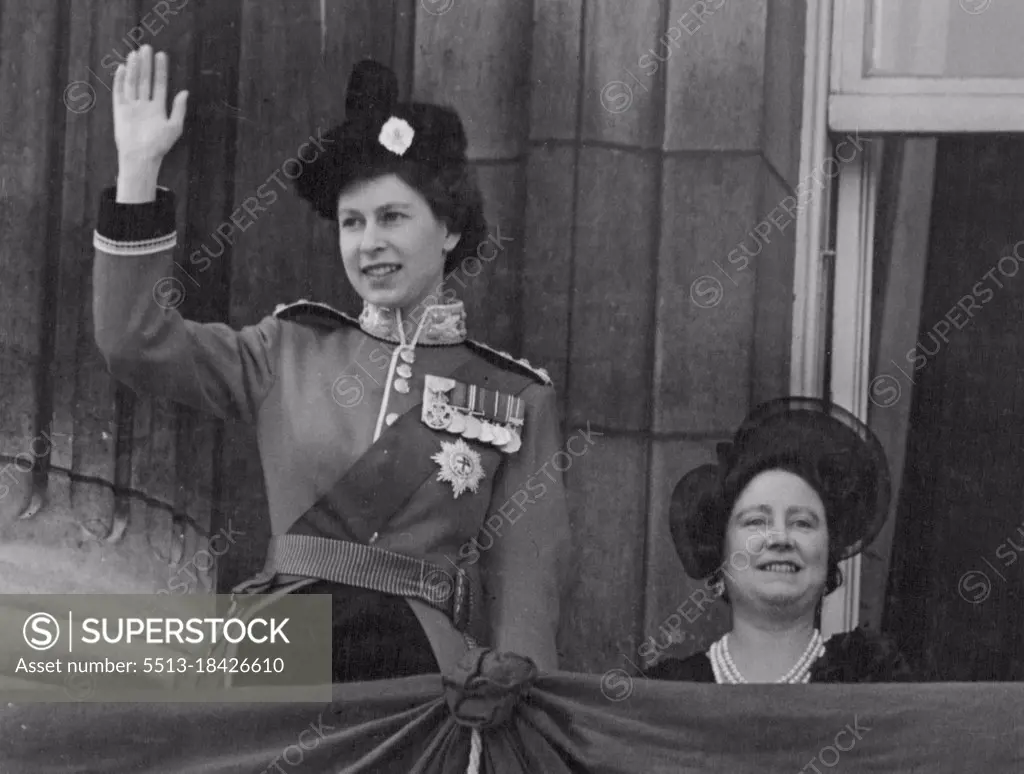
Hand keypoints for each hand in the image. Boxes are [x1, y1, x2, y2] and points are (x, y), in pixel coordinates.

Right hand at [113, 45, 187, 166]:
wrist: (141, 157)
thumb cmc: (159, 145)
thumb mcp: (174, 126)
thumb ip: (179, 109)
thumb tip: (184, 92)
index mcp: (158, 108)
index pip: (159, 84)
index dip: (161, 70)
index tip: (162, 55)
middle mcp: (144, 105)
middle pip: (145, 80)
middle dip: (146, 64)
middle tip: (147, 47)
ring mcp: (132, 106)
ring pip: (133, 83)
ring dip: (134, 68)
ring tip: (136, 53)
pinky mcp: (120, 110)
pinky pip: (119, 92)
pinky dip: (120, 80)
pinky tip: (123, 68)